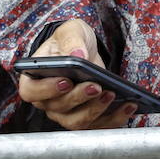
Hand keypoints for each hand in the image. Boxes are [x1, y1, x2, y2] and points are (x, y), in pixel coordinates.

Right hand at [16, 19, 134, 130]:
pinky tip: (129, 105)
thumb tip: (78, 54)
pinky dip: (115, 119)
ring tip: (112, 94)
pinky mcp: (87, 119)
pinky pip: (99, 127)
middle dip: (79, 99)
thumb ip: (71, 40)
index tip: (65, 81)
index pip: (31, 92)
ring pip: (78, 122)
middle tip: (96, 86)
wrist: (85, 51)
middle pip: (59, 109)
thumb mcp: (70, 32)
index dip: (46, 90)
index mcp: (34, 79)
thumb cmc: (70, 41)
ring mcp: (66, 114)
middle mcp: (47, 101)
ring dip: (96, 111)